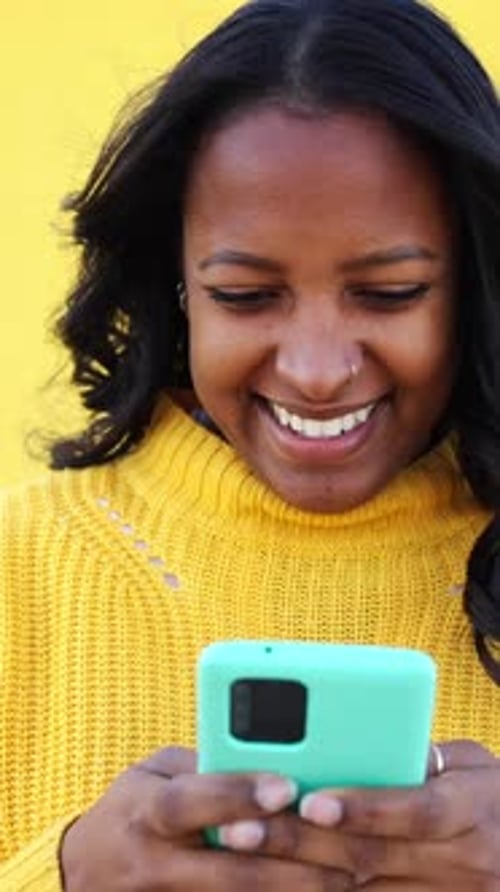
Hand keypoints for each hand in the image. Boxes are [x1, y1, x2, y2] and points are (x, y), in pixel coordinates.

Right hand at [60, 747, 352, 890]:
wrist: (83, 876)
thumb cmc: (131, 810)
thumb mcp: (153, 775)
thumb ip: (203, 768)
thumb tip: (267, 757)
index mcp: (148, 812)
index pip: (191, 802)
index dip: (237, 794)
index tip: (287, 786)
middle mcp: (156, 863)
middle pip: (232, 870)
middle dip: (294, 863)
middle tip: (349, 852)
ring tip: (348, 879)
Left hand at [221, 741, 499, 889]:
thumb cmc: (497, 799)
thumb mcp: (475, 767)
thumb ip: (425, 756)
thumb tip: (362, 741)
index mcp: (473, 815)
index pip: (416, 811)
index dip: (362, 806)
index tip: (310, 798)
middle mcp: (462, 867)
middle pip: (373, 858)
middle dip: (302, 844)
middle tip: (242, 829)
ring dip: (294, 879)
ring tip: (244, 858)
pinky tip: (275, 886)